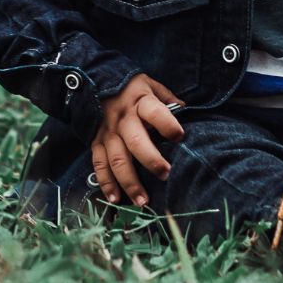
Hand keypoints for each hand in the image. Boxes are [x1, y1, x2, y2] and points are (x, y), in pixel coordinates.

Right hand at [91, 74, 185, 206]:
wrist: (98, 82)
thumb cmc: (133, 88)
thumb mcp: (151, 85)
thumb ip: (167, 98)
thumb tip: (186, 109)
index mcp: (140, 102)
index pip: (155, 112)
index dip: (168, 124)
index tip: (180, 136)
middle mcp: (123, 119)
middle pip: (136, 142)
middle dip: (151, 161)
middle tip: (165, 175)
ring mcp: (108, 133)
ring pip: (117, 160)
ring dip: (130, 182)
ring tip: (143, 201)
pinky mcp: (96, 143)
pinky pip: (100, 165)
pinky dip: (106, 184)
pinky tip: (115, 199)